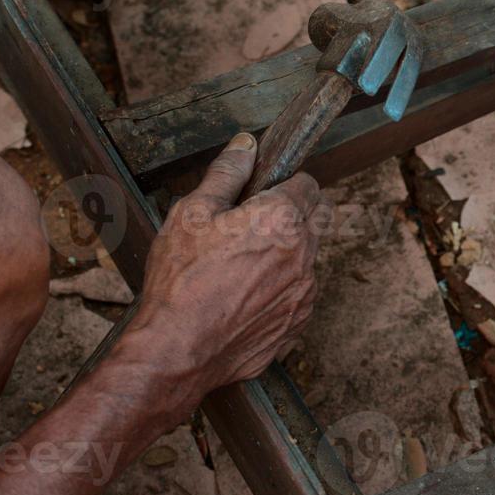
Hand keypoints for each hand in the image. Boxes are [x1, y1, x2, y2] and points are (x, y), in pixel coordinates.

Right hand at [132, 131, 326, 409]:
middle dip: (293, 214)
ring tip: (238, 267)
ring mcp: (304, 294)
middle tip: (251, 225)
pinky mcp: (295, 325)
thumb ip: (226, 174)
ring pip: (308, 259)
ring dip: (286, 254)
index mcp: (281, 219)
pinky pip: (297, 295)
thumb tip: (246, 145)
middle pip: (317, 219)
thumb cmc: (180, 281)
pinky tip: (241, 296)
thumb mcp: (191, 213)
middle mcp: (304, 255)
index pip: (308, 184)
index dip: (285, 183)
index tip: (262, 192)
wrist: (177, 350)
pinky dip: (279, 289)